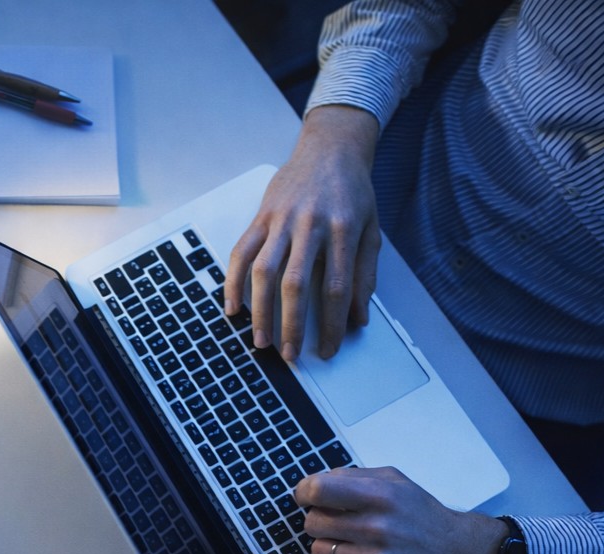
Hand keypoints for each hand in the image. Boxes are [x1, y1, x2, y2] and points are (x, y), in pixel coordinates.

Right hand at [225, 105, 381, 362]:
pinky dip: (233, 281)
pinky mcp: (261, 215)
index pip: (336, 288)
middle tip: (290, 355)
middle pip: (297, 284)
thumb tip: (357, 320)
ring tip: (261, 341)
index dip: (330, 325)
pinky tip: (232, 307)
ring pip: (265, 271)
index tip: (327, 349)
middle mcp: (310, 225)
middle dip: (291, 326)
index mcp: (343, 231)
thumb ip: (364, 276)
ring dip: (260, 311)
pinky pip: (241, 252)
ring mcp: (282, 219)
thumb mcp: (371, 232)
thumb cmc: (353, 193)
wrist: (331, 148)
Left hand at [294, 467, 508, 553]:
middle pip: (313, 523)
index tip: (306, 496)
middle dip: (319, 520)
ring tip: (350, 544)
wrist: (457, 552)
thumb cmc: (422, 515)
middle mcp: (378, 528)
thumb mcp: (395, 481)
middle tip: (336, 522)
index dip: (304, 492)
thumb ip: (354, 477)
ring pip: (318, 552)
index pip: (319, 490)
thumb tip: (314, 483)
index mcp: (380, 496)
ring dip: (328, 547)